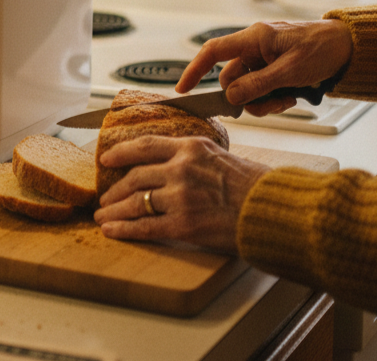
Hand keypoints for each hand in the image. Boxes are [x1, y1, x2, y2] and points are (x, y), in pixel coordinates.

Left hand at [93, 135, 268, 252]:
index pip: (146, 145)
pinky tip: (112, 231)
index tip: (107, 159)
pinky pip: (145, 227)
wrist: (273, 210)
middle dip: (115, 190)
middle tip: (105, 198)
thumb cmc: (254, 186)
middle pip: (135, 177)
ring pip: (135, 202)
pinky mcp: (183, 225)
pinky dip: (124, 230)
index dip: (122, 152)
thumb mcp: (220, 156)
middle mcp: (181, 168)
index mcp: (191, 147)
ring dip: (114, 211)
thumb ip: (193, 158)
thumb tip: (170, 165)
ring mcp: (181, 197)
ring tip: (104, 216)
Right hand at [177, 19, 353, 115]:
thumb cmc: (324, 49)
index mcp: (255, 37)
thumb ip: (258, 84)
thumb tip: (231, 97)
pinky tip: (291, 96)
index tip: (184, 89)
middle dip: (246, 97)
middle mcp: (255, 46)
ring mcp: (264, 58)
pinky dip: (273, 98)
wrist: (351, 47)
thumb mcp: (291, 71)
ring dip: (262, 100)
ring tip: (286, 100)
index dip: (195, 70)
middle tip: (268, 105)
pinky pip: (262, 89)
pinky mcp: (274, 68)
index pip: (214, 51)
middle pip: (232, 77)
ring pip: (247, 87)